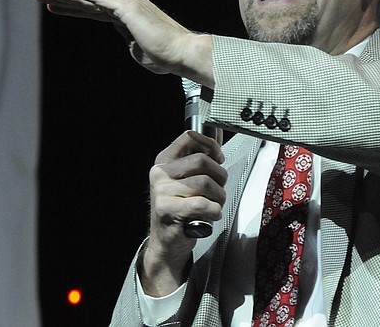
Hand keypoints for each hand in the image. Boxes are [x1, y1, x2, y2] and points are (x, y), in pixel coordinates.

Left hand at [33, 0, 212, 82]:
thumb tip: (129, 43)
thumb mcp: (141, 51)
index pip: (95, 11)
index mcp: (129, 15)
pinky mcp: (126, 7)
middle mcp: (127, 4)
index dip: (73, 9)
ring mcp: (126, 3)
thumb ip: (131, 44)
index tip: (54, 8)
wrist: (182, 53)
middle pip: (87, 2)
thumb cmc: (166, 56)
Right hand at [140, 130, 226, 294]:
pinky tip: (209, 216)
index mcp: (164, 161)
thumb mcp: (186, 180)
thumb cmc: (182, 209)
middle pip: (203, 162)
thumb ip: (198, 160)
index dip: (211, 145)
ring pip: (206, 183)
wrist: (167, 242)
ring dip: (219, 197)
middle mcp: (160, 173)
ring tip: (213, 205)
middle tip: (218, 189)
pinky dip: (214, 211)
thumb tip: (216, 136)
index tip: (219, 157)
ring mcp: (162, 191)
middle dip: (220, 177)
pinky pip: (204, 204)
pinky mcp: (168, 209)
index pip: (189, 138)